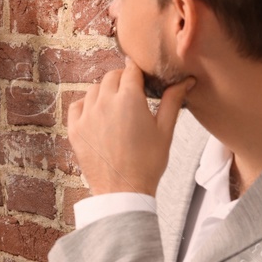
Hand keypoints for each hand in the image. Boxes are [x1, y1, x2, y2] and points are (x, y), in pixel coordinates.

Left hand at [65, 61, 190, 196]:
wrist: (123, 191)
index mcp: (128, 99)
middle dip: (123, 80)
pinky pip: (77, 105)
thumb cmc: (148, 163)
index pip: (130, 70)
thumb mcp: (165, 131)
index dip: (138, 72)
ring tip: (117, 108)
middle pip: (111, 76)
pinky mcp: (75, 128)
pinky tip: (97, 115)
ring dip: (105, 92)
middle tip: (133, 95)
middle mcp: (104, 102)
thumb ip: (172, 101)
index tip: (143, 80)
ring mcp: (87, 115)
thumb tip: (186, 81)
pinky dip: (87, 105)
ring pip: (93, 89)